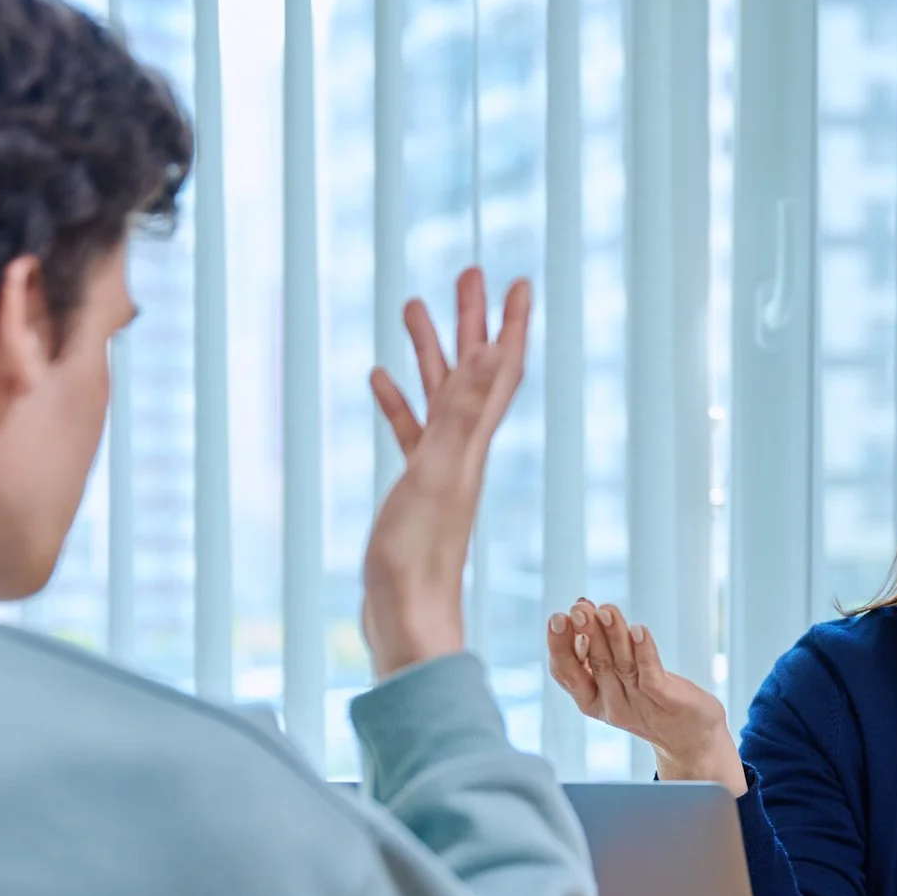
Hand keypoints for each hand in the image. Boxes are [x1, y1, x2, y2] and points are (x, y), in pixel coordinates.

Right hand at [364, 269, 531, 677]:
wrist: (407, 621)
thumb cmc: (420, 558)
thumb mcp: (439, 473)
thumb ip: (461, 413)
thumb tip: (489, 352)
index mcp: (472, 444)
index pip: (499, 370)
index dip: (510, 324)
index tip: (517, 280)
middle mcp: (463, 452)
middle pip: (472, 372)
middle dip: (471, 322)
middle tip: (467, 273)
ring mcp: (438, 471)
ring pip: (439, 396)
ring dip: (432, 352)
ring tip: (414, 306)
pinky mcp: (414, 493)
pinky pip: (410, 433)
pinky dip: (398, 403)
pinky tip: (379, 380)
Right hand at [545, 601, 742, 790]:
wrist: (693, 739)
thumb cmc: (653, 700)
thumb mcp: (620, 676)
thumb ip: (603, 647)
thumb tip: (585, 606)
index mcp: (593, 700)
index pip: (567, 674)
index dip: (559, 647)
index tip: (557, 618)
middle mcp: (613, 704)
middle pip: (596, 665)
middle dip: (585, 634)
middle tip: (579, 609)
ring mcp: (641, 705)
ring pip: (622, 666)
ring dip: (613, 636)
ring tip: (606, 610)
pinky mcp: (668, 702)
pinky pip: (652, 676)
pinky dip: (645, 652)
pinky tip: (639, 630)